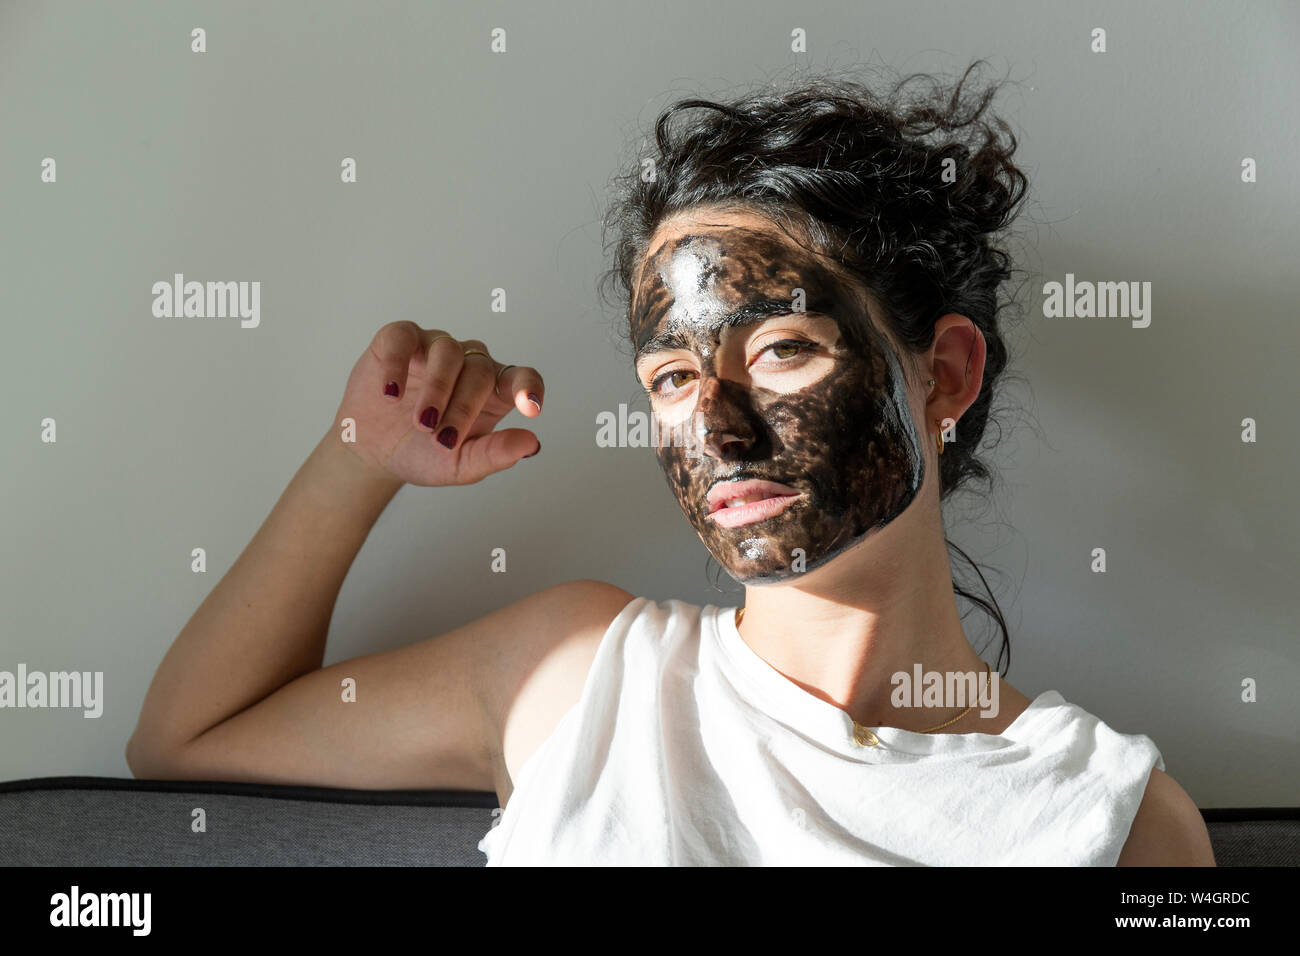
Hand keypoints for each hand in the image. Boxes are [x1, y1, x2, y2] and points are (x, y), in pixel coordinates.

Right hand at [331, 322, 542, 486]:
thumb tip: (531, 443)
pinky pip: (404, 339)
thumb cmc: (424, 454)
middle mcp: (468, 363)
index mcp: (492, 392)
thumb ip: (495, 455)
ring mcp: (434, 347)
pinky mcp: (399, 339)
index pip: (522, 378)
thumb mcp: (460, 465)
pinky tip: (390, 393)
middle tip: (442, 440)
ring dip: (437, 388)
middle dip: (463, 407)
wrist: (373, 453)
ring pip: (448, 352)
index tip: (530, 408)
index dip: (529, 387)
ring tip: (421, 423)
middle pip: (480, 371)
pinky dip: (397, 364)